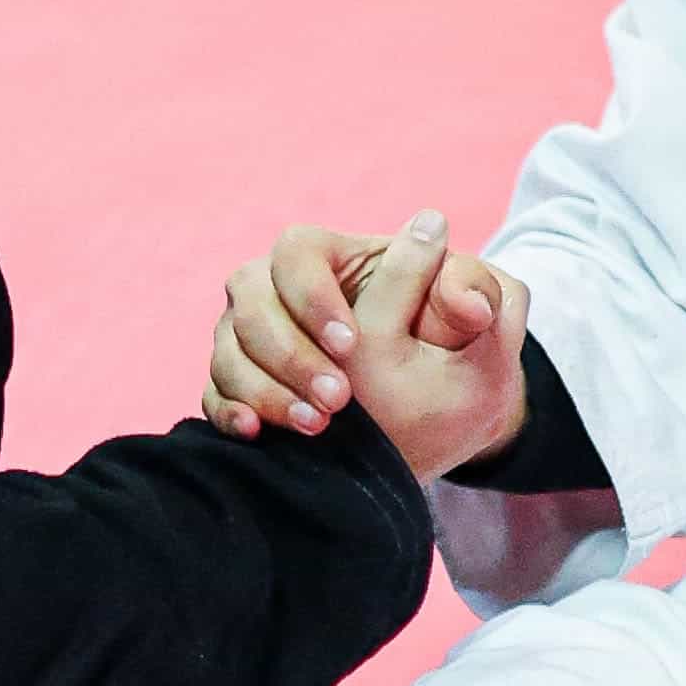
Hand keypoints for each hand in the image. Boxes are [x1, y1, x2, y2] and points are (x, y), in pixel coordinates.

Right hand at [207, 213, 524, 479]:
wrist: (436, 398)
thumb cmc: (447, 335)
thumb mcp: (471, 310)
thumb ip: (470, 293)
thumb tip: (471, 303)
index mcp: (328, 256)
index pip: (296, 252)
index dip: (312, 294)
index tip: (351, 344)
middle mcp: (276, 290)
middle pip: (248, 303)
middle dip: (290, 354)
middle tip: (339, 400)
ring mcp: (249, 337)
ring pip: (228, 351)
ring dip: (266, 390)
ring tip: (317, 425)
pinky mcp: (239, 383)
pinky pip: (213, 394)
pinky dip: (230, 413)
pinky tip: (258, 433)